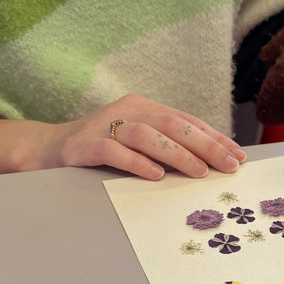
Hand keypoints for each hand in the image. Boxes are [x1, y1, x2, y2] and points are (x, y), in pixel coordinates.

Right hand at [0, 94, 245, 179]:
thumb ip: (164, 145)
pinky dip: (137, 162)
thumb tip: (206, 162)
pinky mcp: (85, 144)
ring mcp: (105, 126)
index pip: (185, 120)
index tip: (236, 154)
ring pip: (147, 135)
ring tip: (199, 171)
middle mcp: (127, 111)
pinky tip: (155, 175)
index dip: (213, 136)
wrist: (48, 148)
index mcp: (144, 108)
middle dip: (204, 144)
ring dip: (177, 153)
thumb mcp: (135, 140)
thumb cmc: (100, 147)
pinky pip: (114, 151)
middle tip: (227, 165)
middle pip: (172, 124)